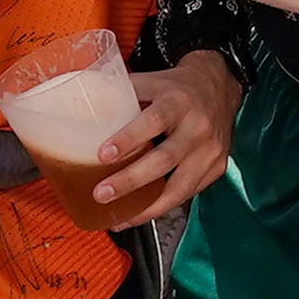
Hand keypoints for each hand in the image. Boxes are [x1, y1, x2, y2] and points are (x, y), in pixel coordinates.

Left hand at [87, 49, 241, 225]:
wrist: (219, 87)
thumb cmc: (176, 87)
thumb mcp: (151, 81)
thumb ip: (119, 94)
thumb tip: (79, 106)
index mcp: (178, 101)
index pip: (154, 121)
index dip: (129, 139)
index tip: (103, 155)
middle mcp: (198, 127)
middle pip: (165, 159)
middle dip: (131, 180)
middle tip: (101, 193)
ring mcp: (210, 151)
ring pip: (179, 187)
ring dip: (146, 207)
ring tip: (118, 217)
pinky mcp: (216, 168)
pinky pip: (187, 194)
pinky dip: (161, 207)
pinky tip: (139, 214)